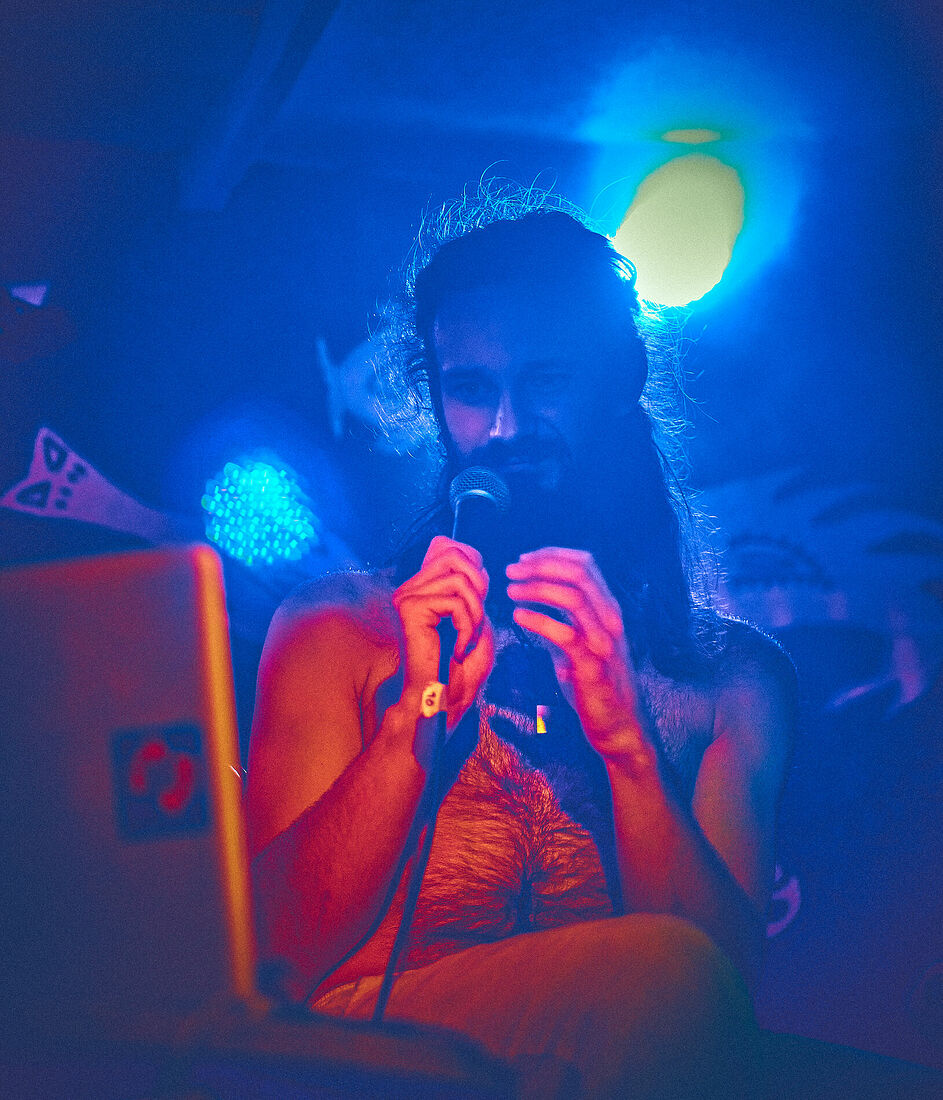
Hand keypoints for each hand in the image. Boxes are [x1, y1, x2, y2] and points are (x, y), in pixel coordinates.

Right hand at [392, 535, 493, 730]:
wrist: (438, 704)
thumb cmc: (459, 673)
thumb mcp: (478, 625)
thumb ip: (475, 591)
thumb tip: (472, 562)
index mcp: (422, 589)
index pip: (446, 545)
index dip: (474, 564)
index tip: (478, 600)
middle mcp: (410, 589)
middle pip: (454, 553)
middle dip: (479, 585)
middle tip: (476, 620)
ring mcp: (407, 597)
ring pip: (460, 578)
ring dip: (476, 612)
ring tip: (468, 639)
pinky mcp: (411, 609)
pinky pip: (456, 602)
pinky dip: (469, 627)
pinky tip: (459, 651)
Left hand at [506, 548, 644, 760]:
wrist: (618, 725)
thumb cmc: (594, 682)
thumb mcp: (578, 641)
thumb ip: (562, 618)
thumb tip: (531, 595)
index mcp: (607, 609)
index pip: (585, 564)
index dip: (552, 555)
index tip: (523, 559)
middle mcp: (610, 619)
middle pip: (580, 573)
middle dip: (541, 565)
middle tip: (511, 570)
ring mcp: (604, 642)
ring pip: (574, 598)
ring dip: (538, 588)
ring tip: (511, 591)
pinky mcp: (593, 667)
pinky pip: (566, 635)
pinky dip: (539, 620)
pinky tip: (518, 617)